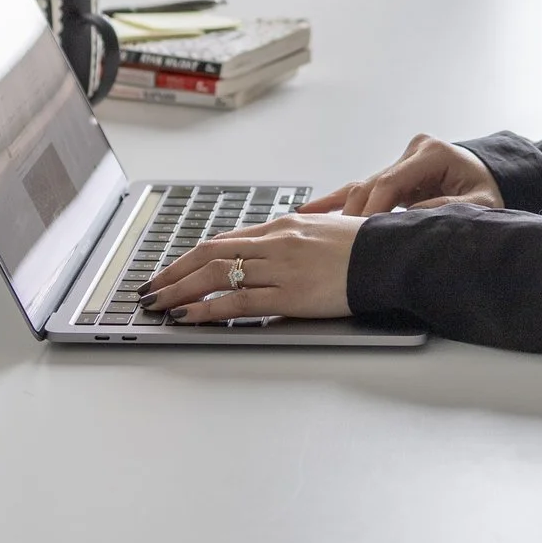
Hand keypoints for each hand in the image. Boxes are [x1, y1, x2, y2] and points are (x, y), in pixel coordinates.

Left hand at [138, 212, 362, 323]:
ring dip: (179, 290)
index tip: (170, 270)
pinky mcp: (289, 295)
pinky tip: (187, 315)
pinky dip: (207, 308)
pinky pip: (238, 301)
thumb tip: (272, 251)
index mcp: (283, 226)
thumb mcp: (324, 232)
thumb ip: (294, 241)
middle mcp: (275, 242)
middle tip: (150, 289)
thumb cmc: (365, 246)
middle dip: (173, 273)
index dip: (190, 257)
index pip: (224, 241)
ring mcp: (280, 268)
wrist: (391, 256)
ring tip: (157, 304)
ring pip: (216, 275)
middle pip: (209, 254)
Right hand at [300, 133, 504, 215]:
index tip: (362, 235)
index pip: (391, 181)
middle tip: (338, 244)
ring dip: (343, 212)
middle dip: (355, 216)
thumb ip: (449, 209)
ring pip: (363, 187)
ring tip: (314, 230)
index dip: (374, 209)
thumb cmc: (486, 191)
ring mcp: (400, 162)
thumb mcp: (480, 204)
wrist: (489, 179)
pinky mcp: (393, 175)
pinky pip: (361, 189)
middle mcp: (412, 152)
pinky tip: (310, 211)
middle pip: (372, 184)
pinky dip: (337, 201)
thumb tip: (414, 220)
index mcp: (432, 153)